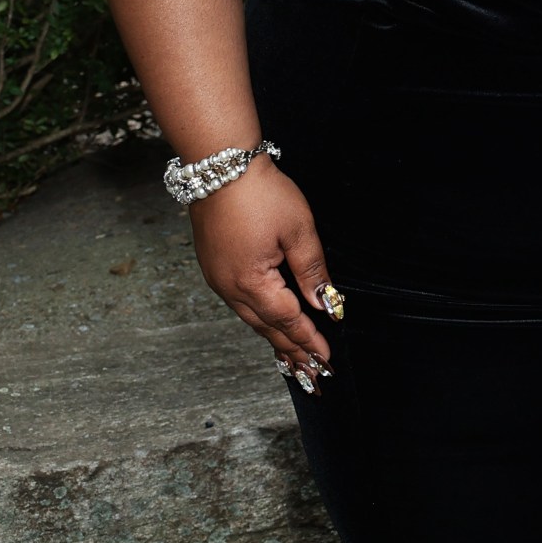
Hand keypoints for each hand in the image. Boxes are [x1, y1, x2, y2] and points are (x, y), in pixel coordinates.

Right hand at [187, 159, 336, 390]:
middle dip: (292, 352)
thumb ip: (313, 271)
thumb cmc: (261, 194)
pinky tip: (269, 324)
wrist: (220, 166)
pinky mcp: (215, 268)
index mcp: (252, 283)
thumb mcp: (299, 231)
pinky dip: (260, 320)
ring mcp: (218, 280)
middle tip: (312, 376)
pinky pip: (241, 304)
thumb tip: (325, 304)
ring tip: (293, 360)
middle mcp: (230, 288)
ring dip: (275, 339)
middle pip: (267, 328)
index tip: (326, 361)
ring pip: (252, 319)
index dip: (309, 341)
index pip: (288, 320)